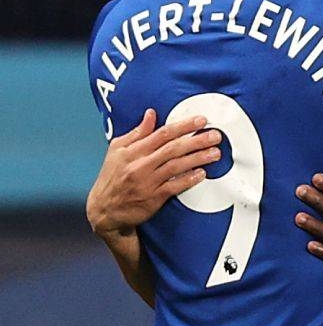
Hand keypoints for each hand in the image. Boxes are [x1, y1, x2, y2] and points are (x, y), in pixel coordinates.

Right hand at [86, 109, 220, 235]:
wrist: (104, 210)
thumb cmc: (112, 177)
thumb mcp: (117, 151)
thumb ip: (137, 133)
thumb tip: (151, 114)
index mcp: (132, 151)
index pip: (162, 134)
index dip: (183, 126)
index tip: (201, 120)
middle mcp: (140, 165)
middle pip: (173, 148)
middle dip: (197, 140)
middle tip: (215, 135)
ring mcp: (147, 182)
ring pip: (176, 166)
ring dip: (198, 158)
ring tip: (215, 153)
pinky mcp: (153, 198)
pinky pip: (174, 186)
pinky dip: (189, 179)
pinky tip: (202, 173)